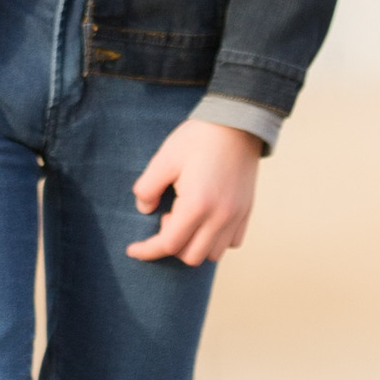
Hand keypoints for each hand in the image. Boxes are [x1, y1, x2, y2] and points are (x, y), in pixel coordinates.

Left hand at [126, 116, 260, 266]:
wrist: (238, 123)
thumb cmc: (198, 139)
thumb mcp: (164, 159)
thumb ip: (147, 188)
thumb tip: (145, 209)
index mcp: (197, 205)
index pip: (169, 245)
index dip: (147, 250)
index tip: (132, 250)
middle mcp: (220, 217)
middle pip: (191, 257)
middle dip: (171, 246)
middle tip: (167, 216)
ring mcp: (236, 215)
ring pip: (213, 254)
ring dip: (194, 245)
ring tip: (187, 218)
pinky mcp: (247, 210)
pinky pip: (232, 242)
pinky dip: (215, 240)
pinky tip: (206, 221)